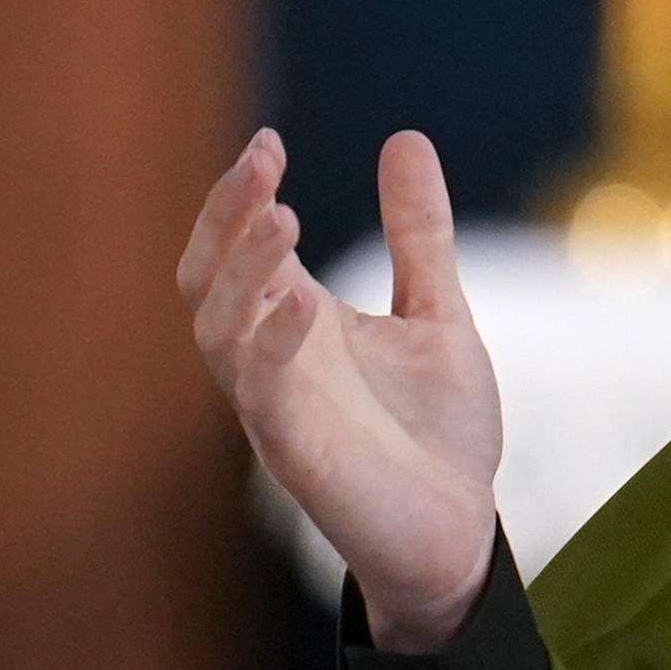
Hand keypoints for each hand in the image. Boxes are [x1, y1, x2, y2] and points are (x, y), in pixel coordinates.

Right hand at [176, 129, 502, 650]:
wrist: (462, 531)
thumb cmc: (439, 432)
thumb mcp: (437, 313)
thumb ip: (418, 235)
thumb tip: (405, 138)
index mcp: (298, 323)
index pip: (242, 248)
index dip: (242, 195)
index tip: (269, 141)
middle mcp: (274, 360)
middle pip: (208, 279)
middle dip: (225, 219)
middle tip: (263, 163)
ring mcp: (277, 407)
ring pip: (218, 331)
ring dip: (242, 270)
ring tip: (282, 214)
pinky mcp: (296, 454)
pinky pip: (262, 395)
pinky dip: (272, 344)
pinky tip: (303, 303)